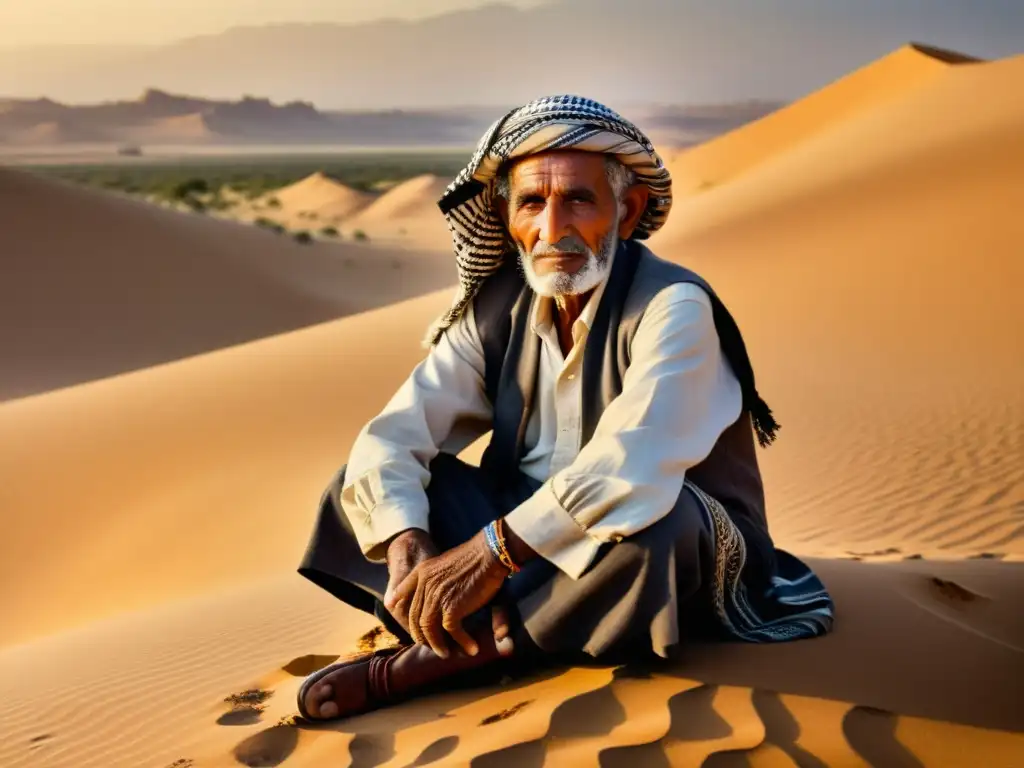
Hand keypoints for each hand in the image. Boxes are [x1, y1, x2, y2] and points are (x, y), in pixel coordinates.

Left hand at [386, 530, 506, 657]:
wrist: (489, 553)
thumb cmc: (474, 556)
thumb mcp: (445, 561)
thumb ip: (435, 576)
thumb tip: (436, 592)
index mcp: (422, 572)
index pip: (403, 593)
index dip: (400, 607)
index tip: (399, 615)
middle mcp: (425, 585)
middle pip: (415, 618)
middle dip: (421, 635)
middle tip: (431, 645)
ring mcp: (436, 598)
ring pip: (429, 630)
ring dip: (438, 645)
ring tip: (446, 653)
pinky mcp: (452, 609)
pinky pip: (451, 632)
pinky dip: (462, 642)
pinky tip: (471, 648)